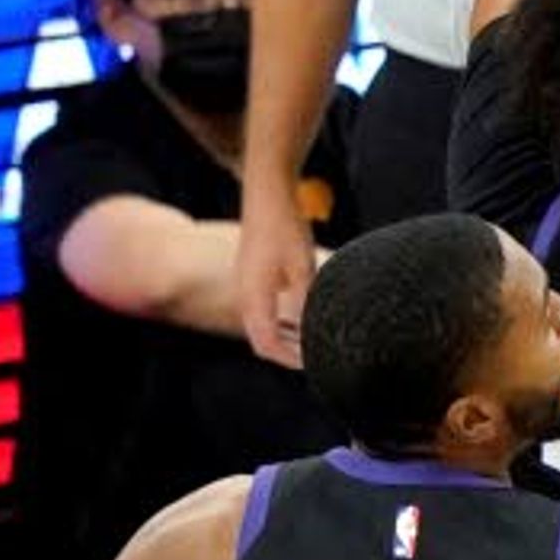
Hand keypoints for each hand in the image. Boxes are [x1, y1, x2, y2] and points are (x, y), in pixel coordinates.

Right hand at [235, 194, 315, 364]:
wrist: (268, 195)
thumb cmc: (285, 228)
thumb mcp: (303, 268)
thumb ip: (305, 302)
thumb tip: (311, 330)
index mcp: (254, 296)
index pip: (266, 344)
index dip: (289, 360)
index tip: (312, 363)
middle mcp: (245, 294)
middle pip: (260, 339)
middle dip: (286, 353)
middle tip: (314, 357)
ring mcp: (245, 285)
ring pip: (261, 324)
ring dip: (284, 337)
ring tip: (311, 343)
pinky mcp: (251, 276)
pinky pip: (262, 309)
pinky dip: (280, 321)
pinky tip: (301, 319)